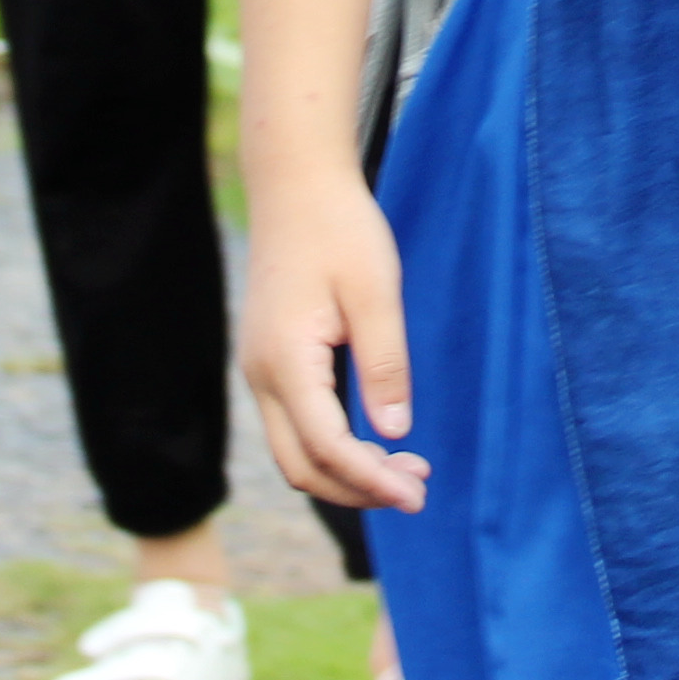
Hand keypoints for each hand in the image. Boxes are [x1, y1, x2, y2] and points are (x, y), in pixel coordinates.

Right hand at [237, 157, 430, 515]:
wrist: (296, 185)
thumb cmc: (340, 228)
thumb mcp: (374, 291)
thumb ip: (384, 363)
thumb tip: (395, 433)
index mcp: (286, 361)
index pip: (327, 447)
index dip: (372, 480)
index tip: (418, 495)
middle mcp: (262, 375)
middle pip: (302, 466)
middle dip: (358, 489)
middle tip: (418, 489)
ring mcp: (260, 370)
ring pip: (295, 451)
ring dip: (347, 471)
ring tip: (406, 469)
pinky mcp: (270, 361)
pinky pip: (295, 425)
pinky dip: (333, 447)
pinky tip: (374, 440)